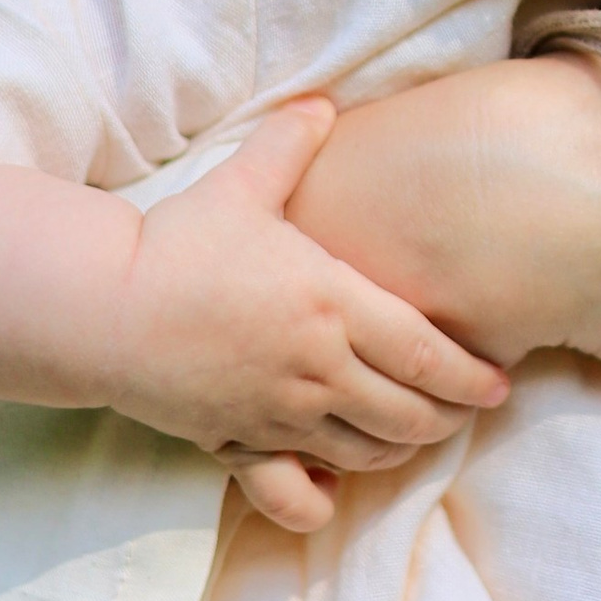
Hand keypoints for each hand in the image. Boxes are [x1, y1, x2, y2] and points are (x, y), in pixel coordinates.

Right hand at [121, 99, 507, 533]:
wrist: (102, 306)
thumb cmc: (177, 244)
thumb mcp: (241, 185)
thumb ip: (290, 145)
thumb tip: (320, 101)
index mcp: (331, 303)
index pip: (426, 354)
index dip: (471, 377)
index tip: (499, 385)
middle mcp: (316, 367)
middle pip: (408, 414)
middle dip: (448, 419)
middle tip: (467, 412)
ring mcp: (279, 413)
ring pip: (363, 453)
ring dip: (400, 452)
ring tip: (416, 438)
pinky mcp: (239, 443)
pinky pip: (295, 492)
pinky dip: (323, 498)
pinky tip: (334, 483)